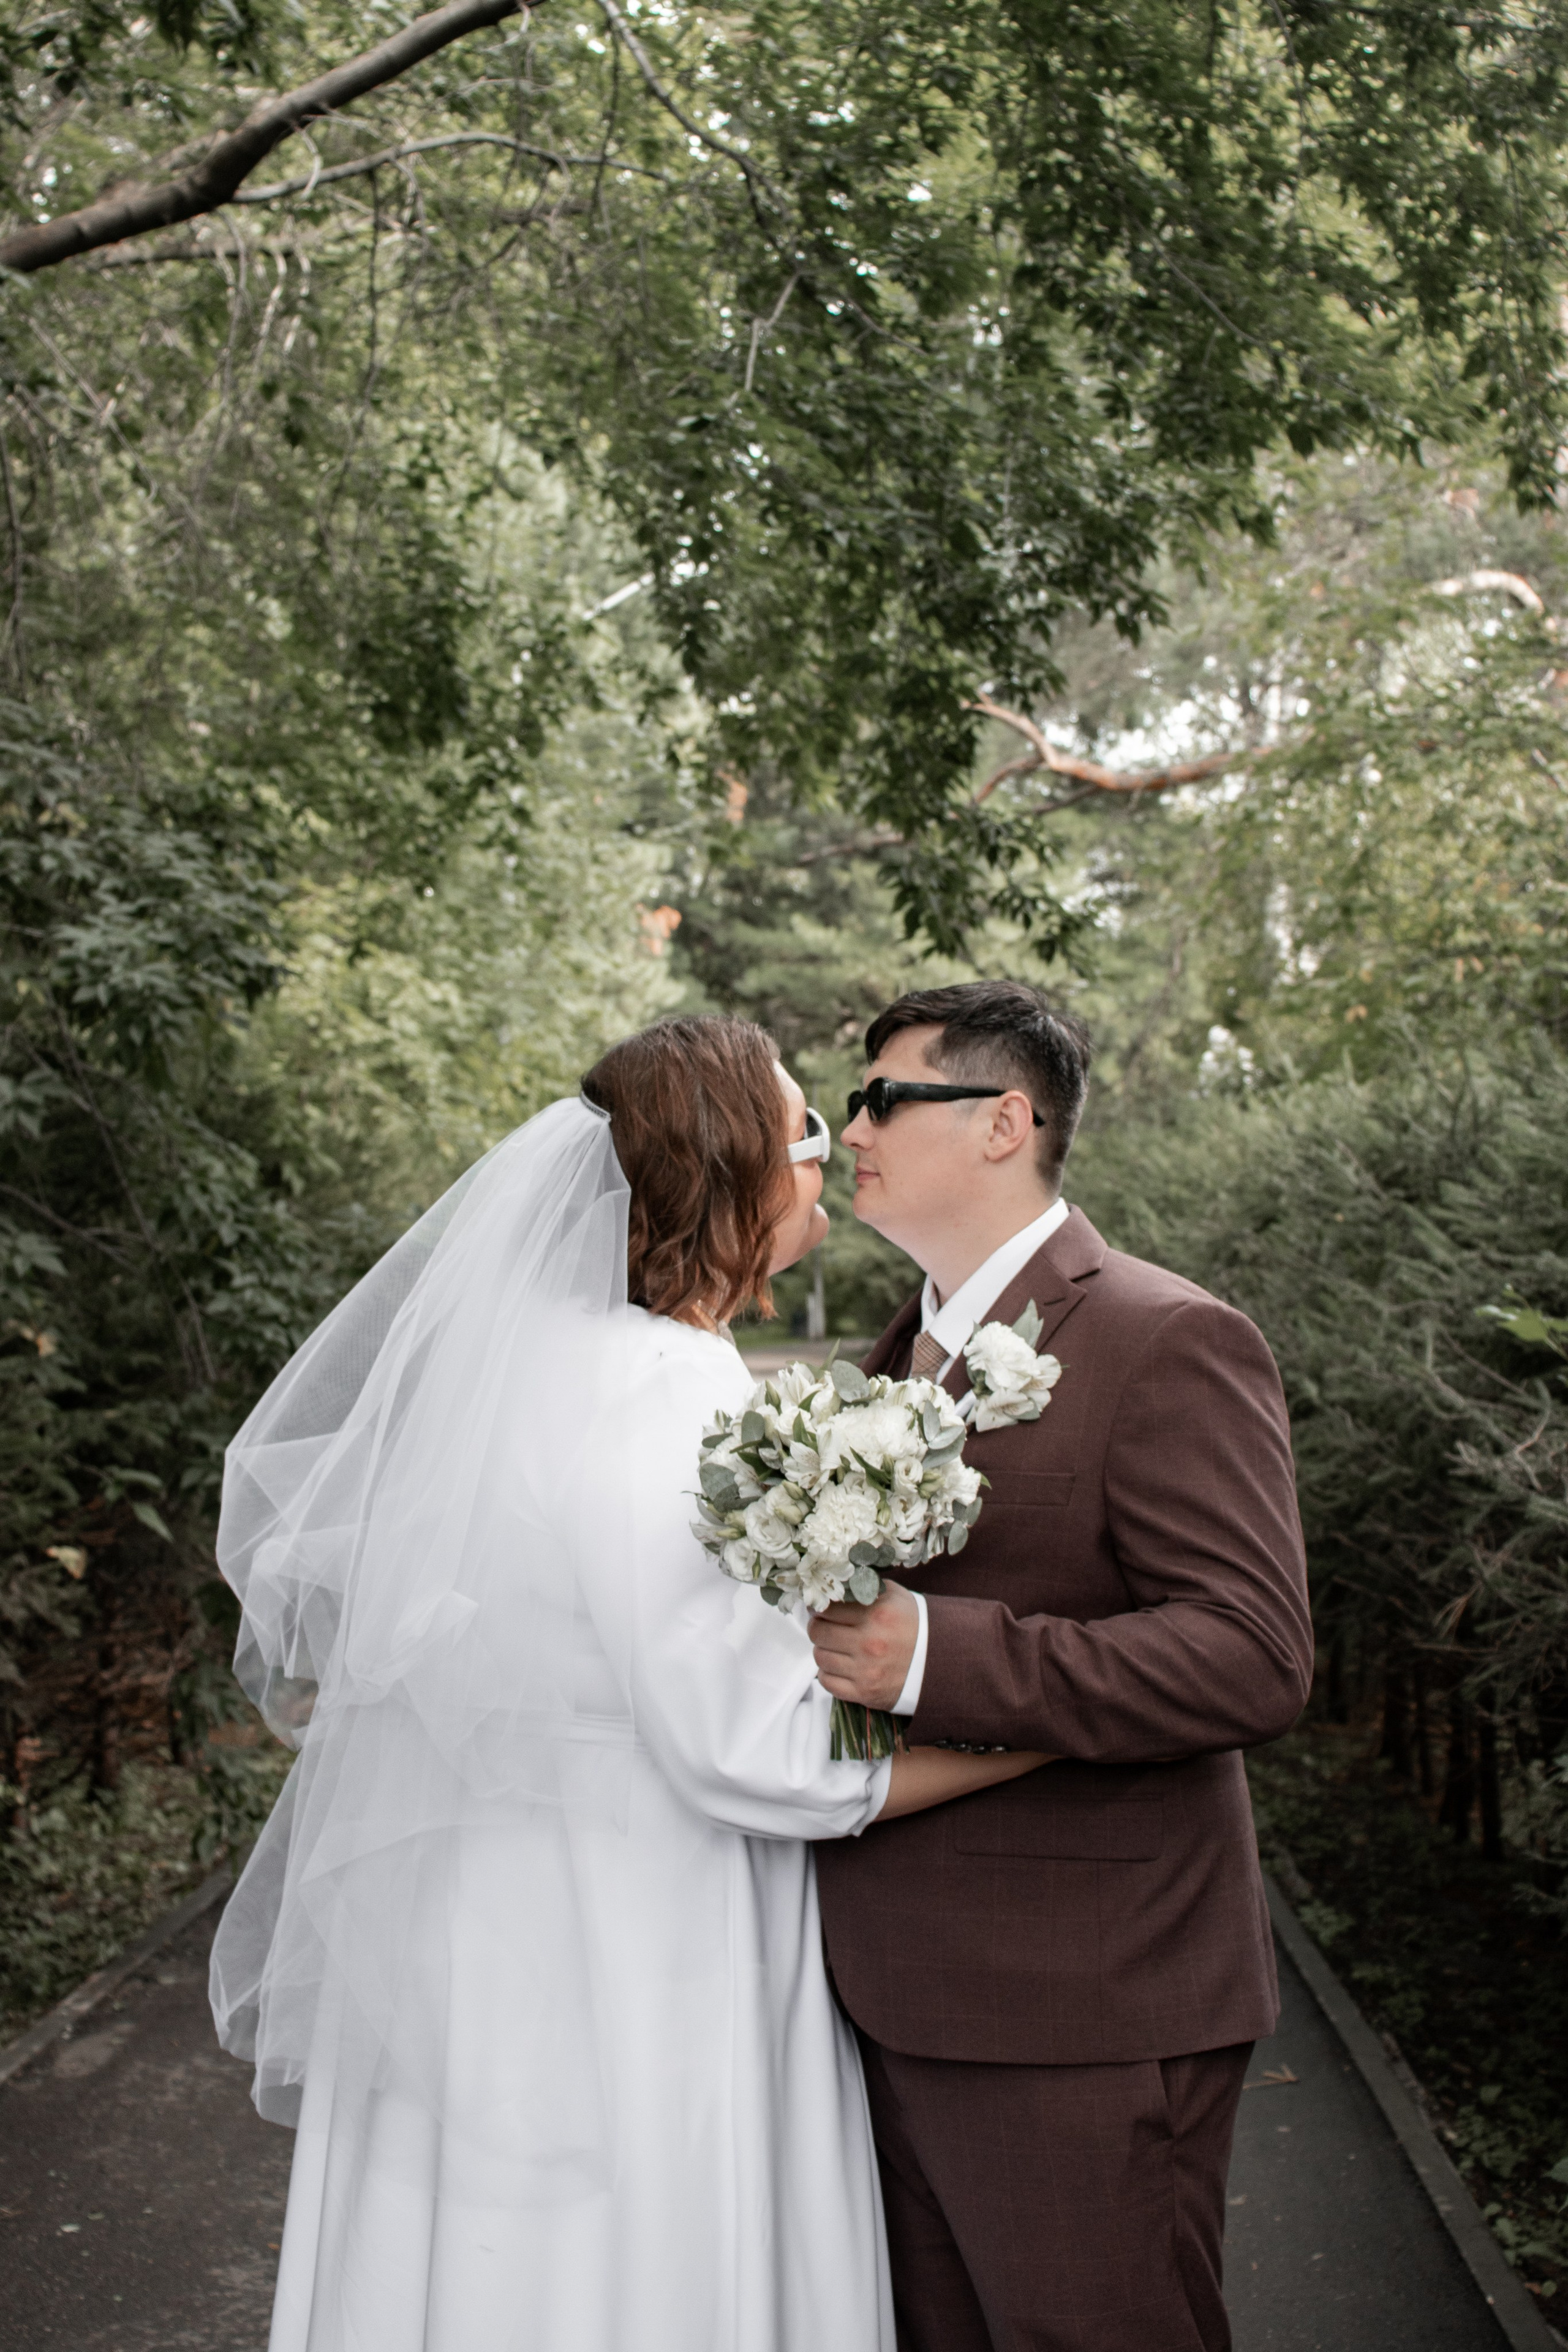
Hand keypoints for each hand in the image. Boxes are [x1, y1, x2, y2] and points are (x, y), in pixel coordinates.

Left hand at [809, 1580, 919, 1710]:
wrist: (939, 1661)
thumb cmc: (912, 1624)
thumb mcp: (894, 1596)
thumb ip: (864, 1588)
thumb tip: (832, 1585)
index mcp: (877, 1614)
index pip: (827, 1608)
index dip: (819, 1607)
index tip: (820, 1609)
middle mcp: (870, 1643)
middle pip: (818, 1633)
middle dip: (818, 1628)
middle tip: (824, 1626)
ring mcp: (866, 1670)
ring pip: (820, 1658)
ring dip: (824, 1650)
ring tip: (835, 1646)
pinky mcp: (865, 1692)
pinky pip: (827, 1683)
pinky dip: (828, 1674)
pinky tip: (839, 1666)